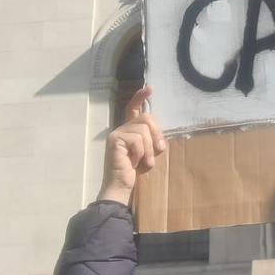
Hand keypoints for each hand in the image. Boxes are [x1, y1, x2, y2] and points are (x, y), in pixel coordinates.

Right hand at [100, 88, 165, 207]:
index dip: (140, 97)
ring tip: (144, 162)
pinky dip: (141, 153)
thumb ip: (152, 139)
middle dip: (156, 134)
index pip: (133, 108)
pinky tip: (134, 162)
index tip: (150, 88)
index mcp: (130, 130)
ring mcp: (117, 133)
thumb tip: (159, 135)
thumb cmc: (136, 170)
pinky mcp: (115, 140)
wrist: (122, 185)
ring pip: (143, 130)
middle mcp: (122, 128)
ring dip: (149, 149)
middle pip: (146, 118)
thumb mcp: (149, 151)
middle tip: (157, 151)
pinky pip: (138, 140)